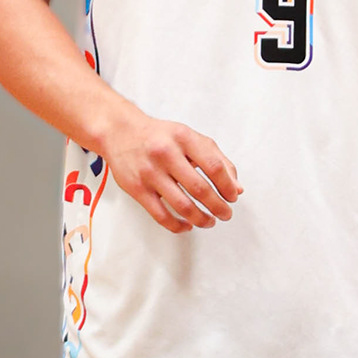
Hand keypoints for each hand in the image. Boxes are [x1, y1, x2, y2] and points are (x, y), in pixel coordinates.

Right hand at [102, 107, 240, 234]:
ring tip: (209, 221)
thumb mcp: (190, 138)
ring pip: (182, 205)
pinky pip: (161, 215)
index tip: (233, 197)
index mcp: (183, 138)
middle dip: (218, 206)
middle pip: (200, 189)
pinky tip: (187, 226)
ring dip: (201, 219)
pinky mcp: (136, 188)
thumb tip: (237, 188)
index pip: (214, 166)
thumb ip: (217, 159)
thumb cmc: (160, 137)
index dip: (227, 186)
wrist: (120, 132)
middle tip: (225, 214)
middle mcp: (166, 154)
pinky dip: (177, 225)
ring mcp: (150, 172)